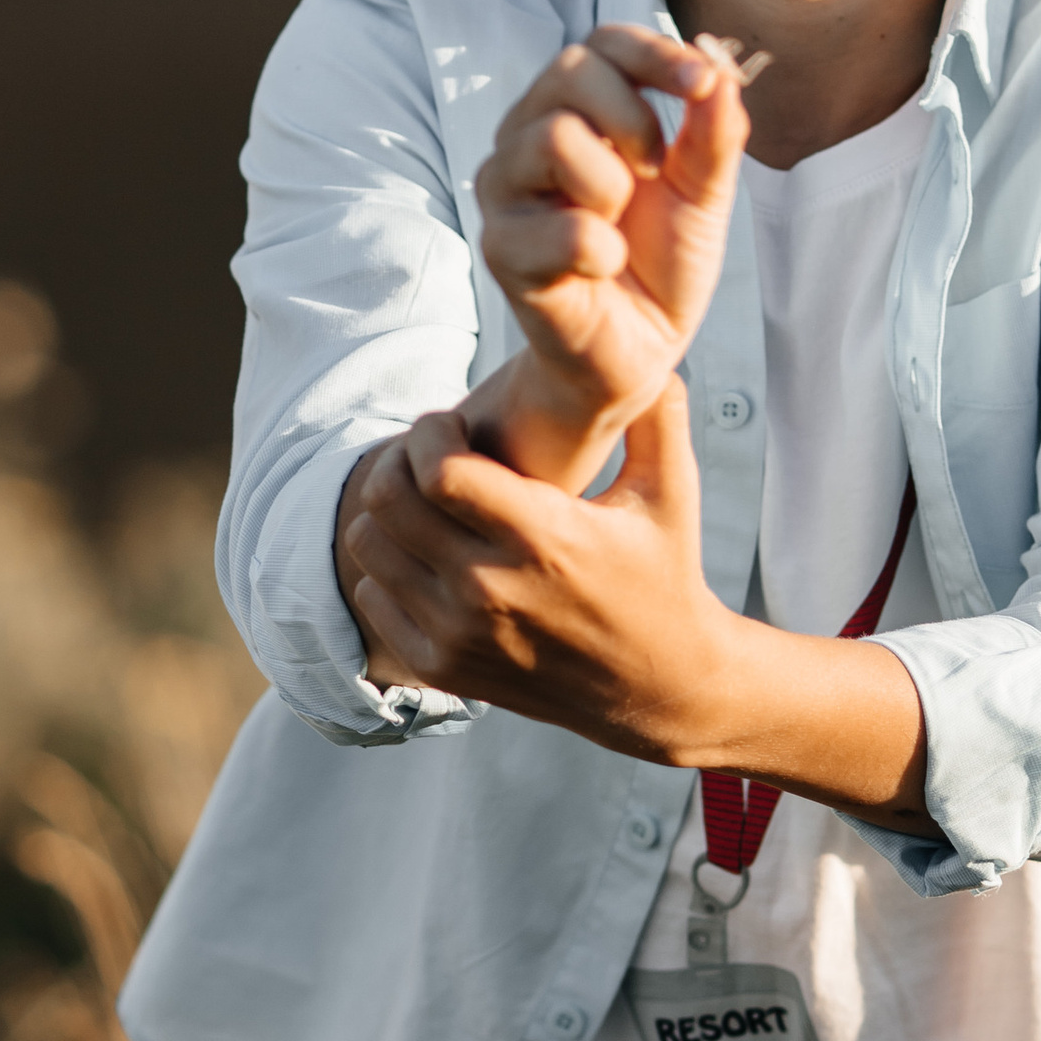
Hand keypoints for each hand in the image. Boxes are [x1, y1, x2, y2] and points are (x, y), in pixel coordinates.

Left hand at [342, 388, 725, 751]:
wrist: (660, 688)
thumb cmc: (664, 576)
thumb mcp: (671, 494)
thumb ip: (657, 417)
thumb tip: (648, 352)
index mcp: (544, 536)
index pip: (439, 469)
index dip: (430, 431)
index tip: (450, 424)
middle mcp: (491, 587)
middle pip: (390, 499)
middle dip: (400, 458)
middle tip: (428, 453)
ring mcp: (461, 632)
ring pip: (369, 544)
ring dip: (387, 510)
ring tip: (425, 499)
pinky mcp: (443, 666)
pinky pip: (371, 595)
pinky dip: (386, 567)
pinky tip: (426, 554)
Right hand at [466, 26, 751, 488]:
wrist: (639, 351)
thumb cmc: (659, 262)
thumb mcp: (705, 193)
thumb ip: (714, 134)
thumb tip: (721, 71)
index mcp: (575, 110)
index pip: (601, 44)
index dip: (654, 53)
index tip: (703, 85)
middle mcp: (527, 137)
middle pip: (569, 71)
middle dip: (633, 118)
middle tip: (656, 172)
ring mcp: (506, 192)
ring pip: (553, 138)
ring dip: (613, 186)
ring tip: (619, 225)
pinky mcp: (502, 251)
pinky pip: (559, 228)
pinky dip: (602, 251)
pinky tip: (604, 268)